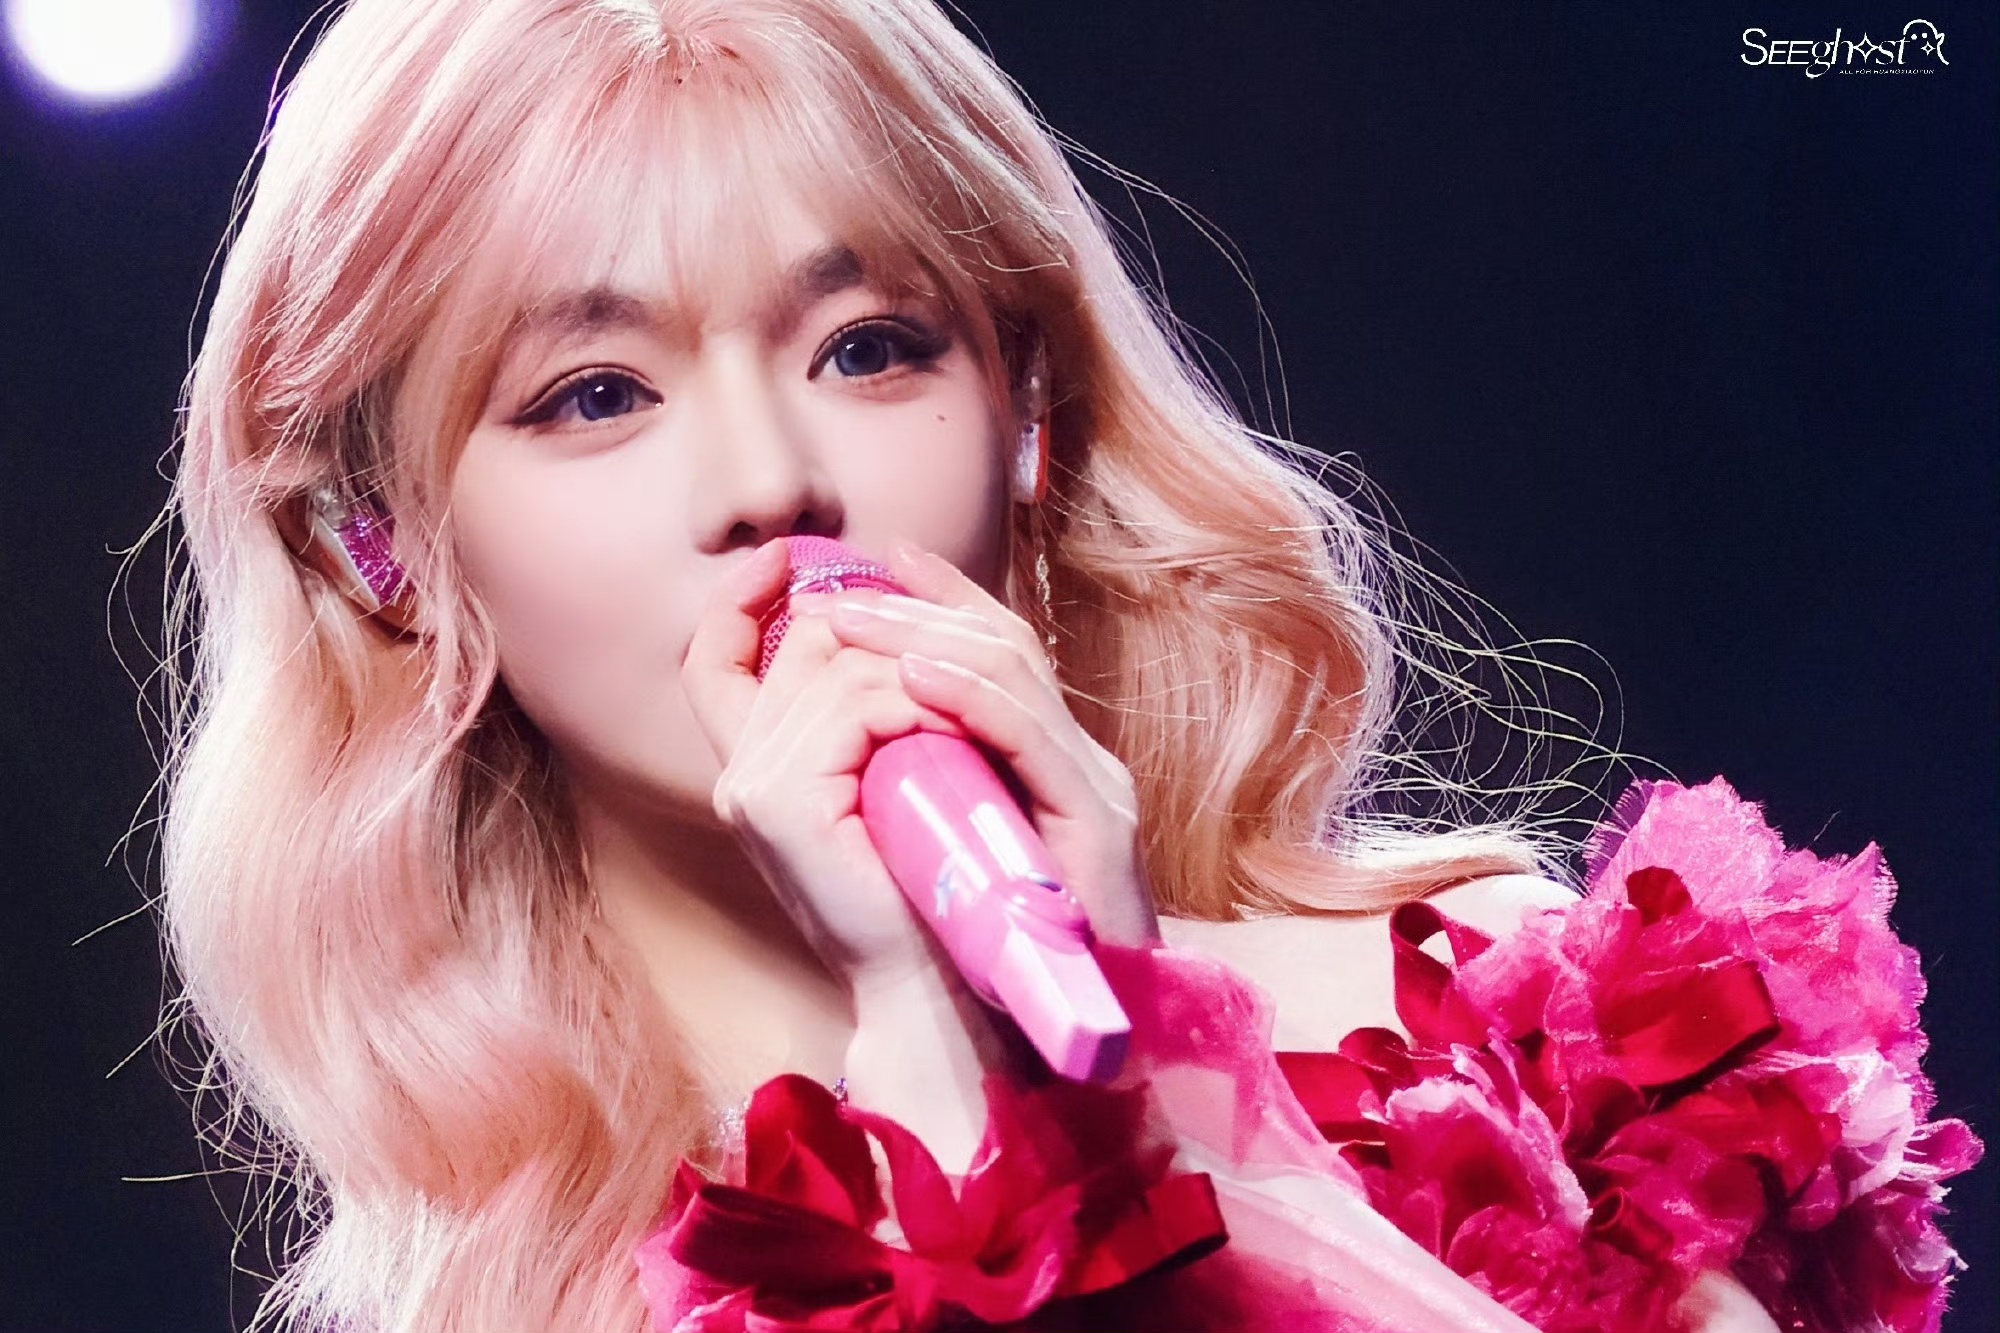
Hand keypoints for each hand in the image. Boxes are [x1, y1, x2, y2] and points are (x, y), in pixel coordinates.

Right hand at [680, 538, 968, 987]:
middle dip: (888, 629)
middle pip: (803, 641)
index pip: (715, 660)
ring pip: (838, 661)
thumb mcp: (900, 774)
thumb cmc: (934, 885)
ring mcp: (752, 786)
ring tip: (972, 709)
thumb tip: (895, 602)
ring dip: (920, 666)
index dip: (739, 601)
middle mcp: (741, 773)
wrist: (938, 986)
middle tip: (960, 655)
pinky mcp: (783, 802)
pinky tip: (959, 727)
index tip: (790, 558)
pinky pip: (861, 702)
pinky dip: (922, 700)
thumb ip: (876, 705)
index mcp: (759, 769)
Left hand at [802, 537, 1161, 951]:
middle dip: (912, 606)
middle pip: (1005, 643)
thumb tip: (834, 736)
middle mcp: (1083, 766)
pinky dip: (968, 701)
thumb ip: (910, 791)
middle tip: (836, 589)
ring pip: (1015, 672)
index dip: (944, 597)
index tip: (879, 563)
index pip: (1002, 652)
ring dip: (923, 637)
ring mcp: (1097, 792)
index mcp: (1047, 770)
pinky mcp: (1101, 831)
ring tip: (848, 620)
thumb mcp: (931, 859)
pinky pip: (1030, 739)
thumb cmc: (978, 968)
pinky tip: (910, 684)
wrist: (1039, 1061)